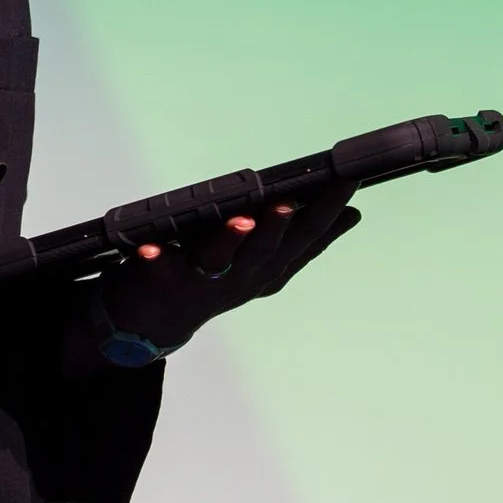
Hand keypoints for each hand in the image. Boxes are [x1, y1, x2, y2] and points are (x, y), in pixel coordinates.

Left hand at [92, 179, 363, 356]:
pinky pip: (158, 270)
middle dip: (280, 228)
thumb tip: (353, 214)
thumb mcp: (269, 262)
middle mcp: (241, 276)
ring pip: (221, 260)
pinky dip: (155, 258)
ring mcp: (201, 281)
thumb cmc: (219, 278)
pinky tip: (149, 247)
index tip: (346, 181)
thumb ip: (306, 239)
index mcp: (269, 266)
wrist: (156, 321)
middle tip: (288, 203)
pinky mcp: (161, 280)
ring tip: (241, 221)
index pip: (306, 236)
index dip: (328, 211)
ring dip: (231, 240)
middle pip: (266, 251)